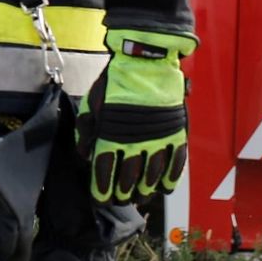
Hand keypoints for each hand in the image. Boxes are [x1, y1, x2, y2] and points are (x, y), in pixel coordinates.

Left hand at [74, 27, 195, 204]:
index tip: (100, 199)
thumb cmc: (116, 81)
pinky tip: (164, 188)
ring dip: (145, 191)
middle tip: (119, 199)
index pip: (105, 172)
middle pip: (128, 178)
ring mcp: (158, 139)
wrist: (146, 61)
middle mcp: (135, 141)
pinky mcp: (176, 133)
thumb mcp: (92, 103)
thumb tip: (85, 156)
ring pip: (152, 176)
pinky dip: (170, 179)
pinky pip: (175, 164)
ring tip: (140, 197)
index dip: (102, 189)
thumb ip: (86, 132)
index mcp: (111, 134)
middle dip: (122, 193)